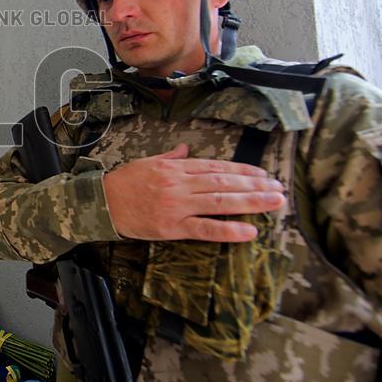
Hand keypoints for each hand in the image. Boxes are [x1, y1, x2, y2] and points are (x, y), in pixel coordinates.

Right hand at [103, 143, 285, 241]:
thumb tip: (186, 150)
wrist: (101, 203)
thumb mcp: (148, 162)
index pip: (216, 167)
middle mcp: (179, 183)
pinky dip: (228, 230)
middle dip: (255, 186)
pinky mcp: (171, 227)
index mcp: (175, 167)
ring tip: (275, 203)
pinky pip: (205, 229)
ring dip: (251, 202)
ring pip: (220, 202)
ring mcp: (177, 205)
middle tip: (280, 190)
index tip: (264, 175)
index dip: (242, 171)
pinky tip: (249, 231)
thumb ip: (171, 157)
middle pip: (224, 183)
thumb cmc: (123, 182)